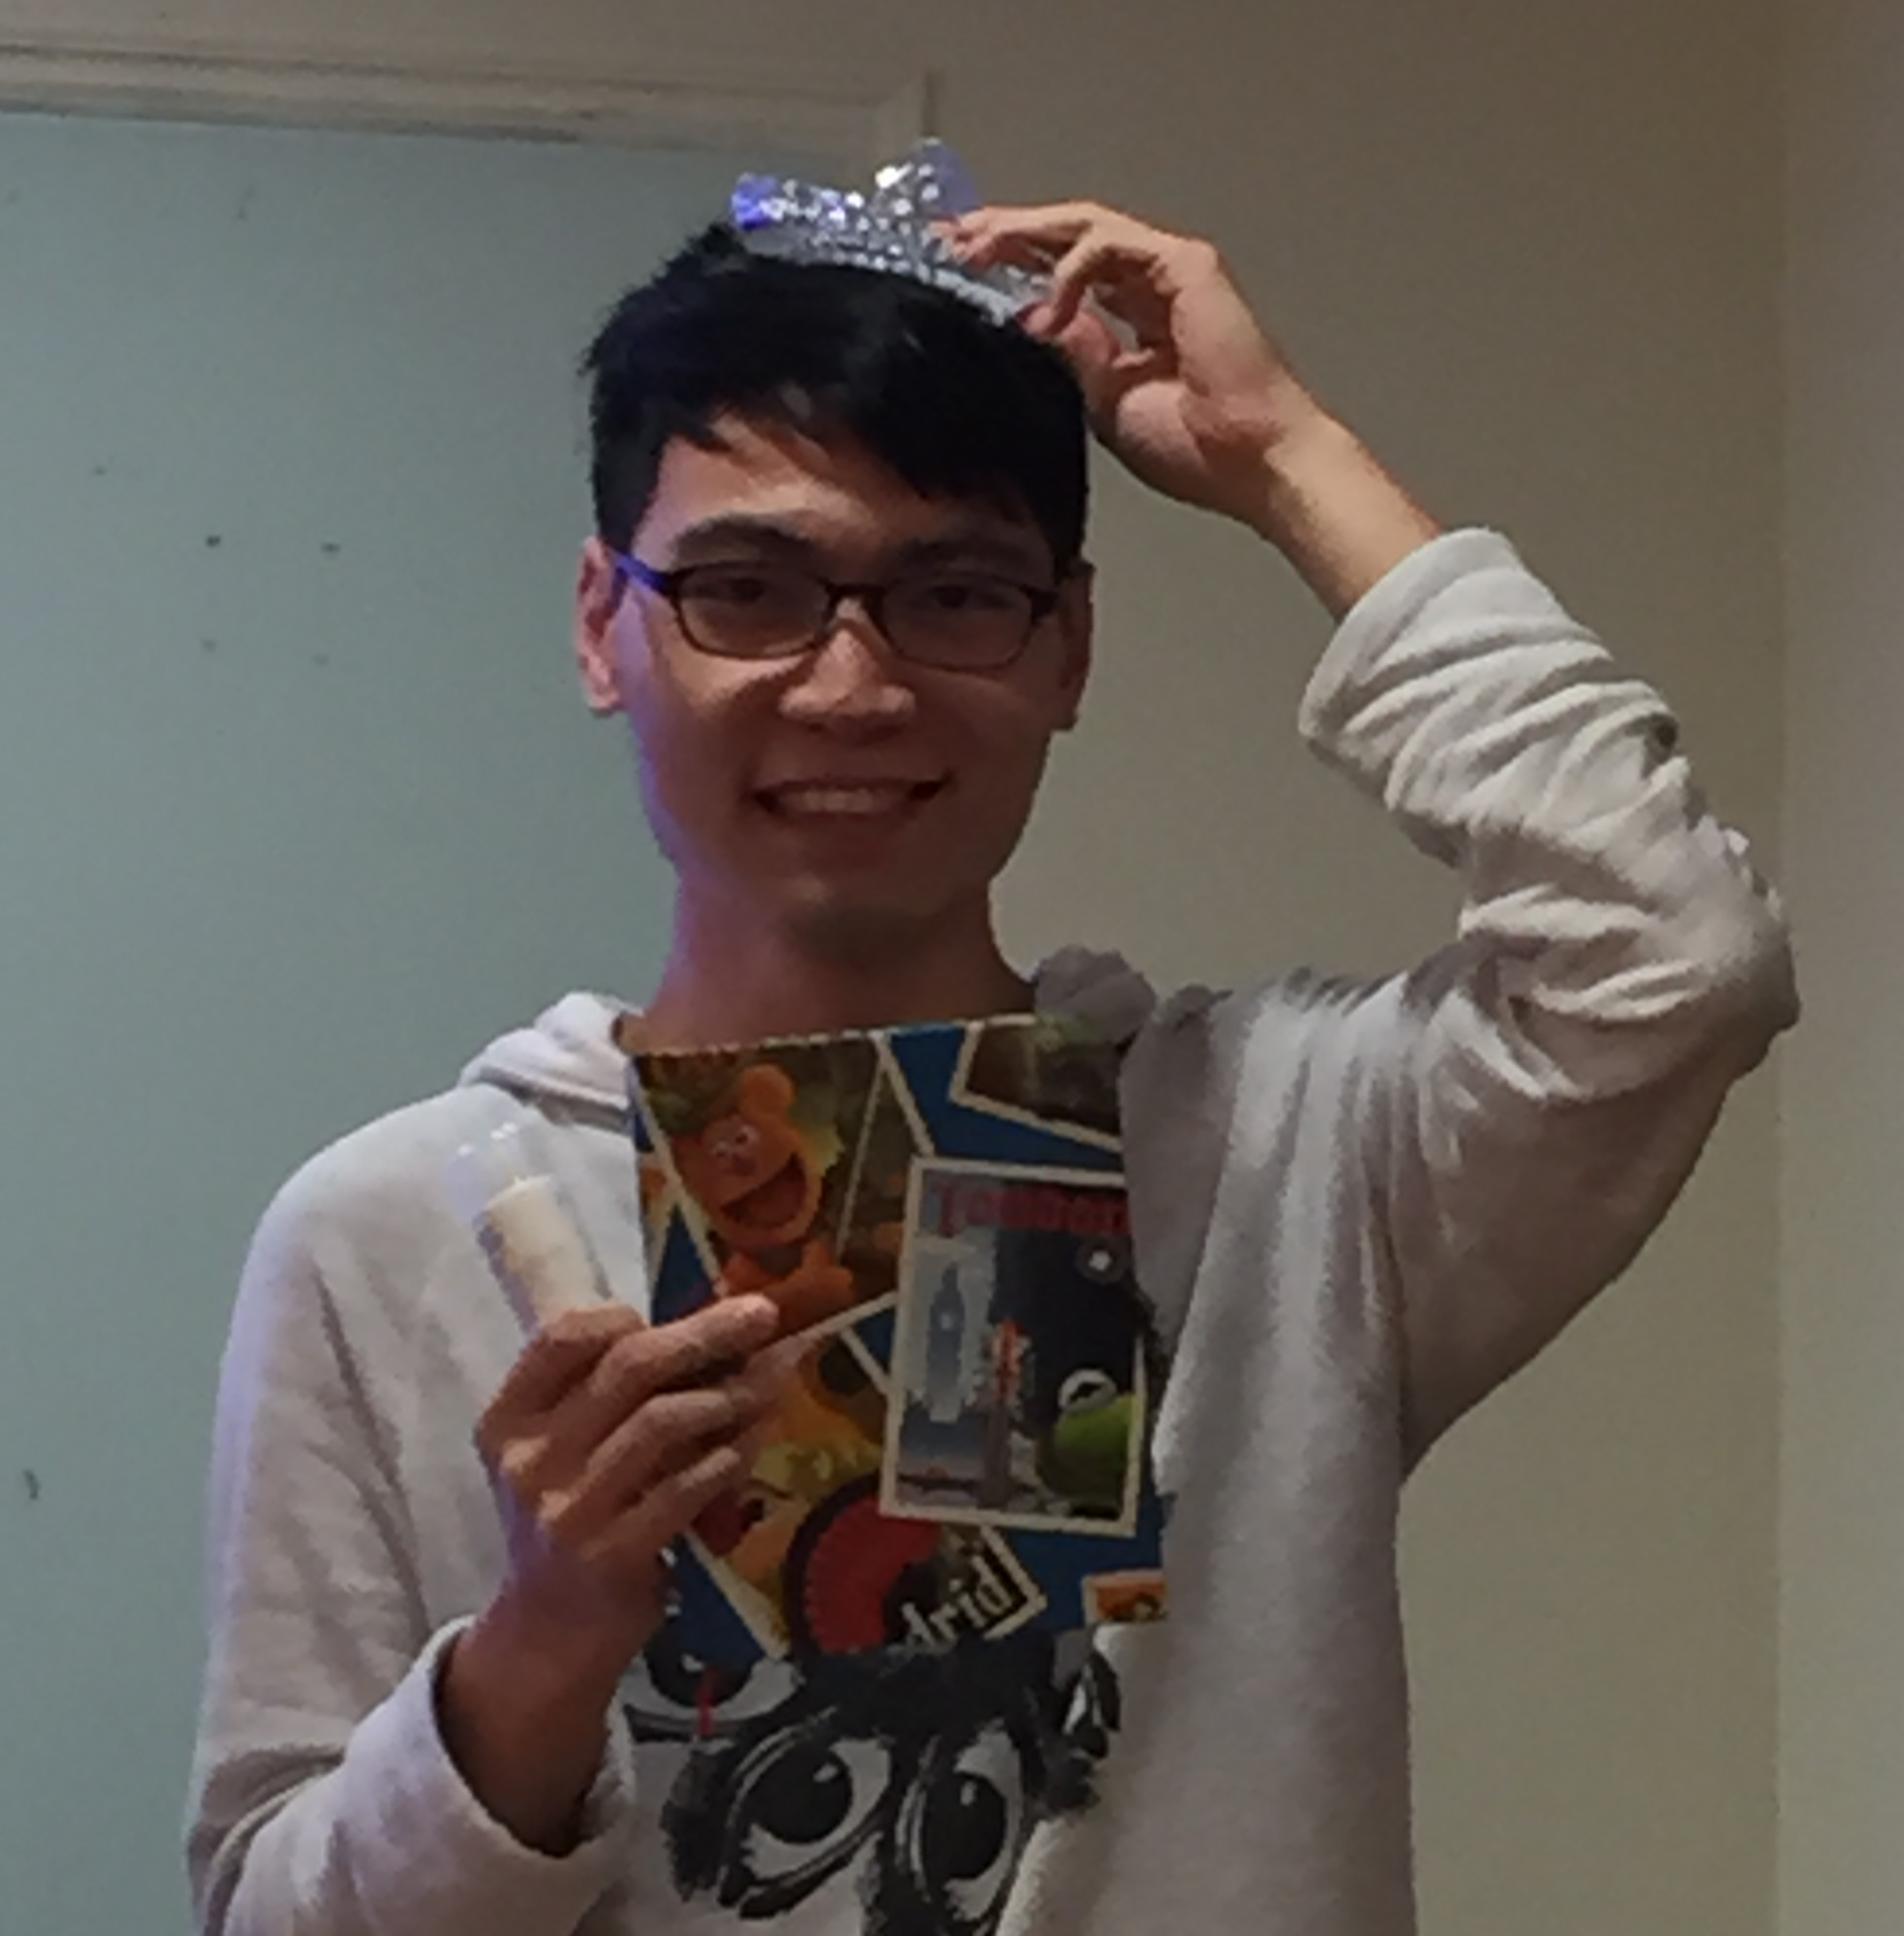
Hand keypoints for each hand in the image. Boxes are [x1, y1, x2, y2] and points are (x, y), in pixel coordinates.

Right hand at [477, 1295, 792, 1661]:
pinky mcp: (609, 1555)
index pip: (562, 1335)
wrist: (551, 1633)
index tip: (678, 1316)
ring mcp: (567, 1509)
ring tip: (771, 1382)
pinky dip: (728, 1457)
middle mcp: (529, 1458)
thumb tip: (712, 1324)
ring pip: (662, 1421)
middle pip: (628, 1367)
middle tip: (764, 1315)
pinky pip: (684, 1488)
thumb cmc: (571, 1517)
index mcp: (508, 1418)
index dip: (627, 1317)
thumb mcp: (561, 1450)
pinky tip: (754, 1441)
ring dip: (728, 1395)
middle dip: (706, 1333)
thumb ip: (606, 1394)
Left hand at [947, 199, 1441, 614]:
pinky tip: (1045, 308)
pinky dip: (1069, 270)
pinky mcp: (1186, 265)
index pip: (1061, 275)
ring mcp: (1170, 269)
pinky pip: (1110, 245)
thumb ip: (1073, 354)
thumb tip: (1031, 322)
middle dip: (1004, 233)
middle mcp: (1151, 285)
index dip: (1008, 265)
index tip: (956, 266)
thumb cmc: (1195, 447)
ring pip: (1083, 227)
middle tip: (950, 235)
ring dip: (1023, 232)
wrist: (1248, 460)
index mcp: (1134, 319)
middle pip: (1065, 239)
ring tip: (975, 248)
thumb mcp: (1105, 400)